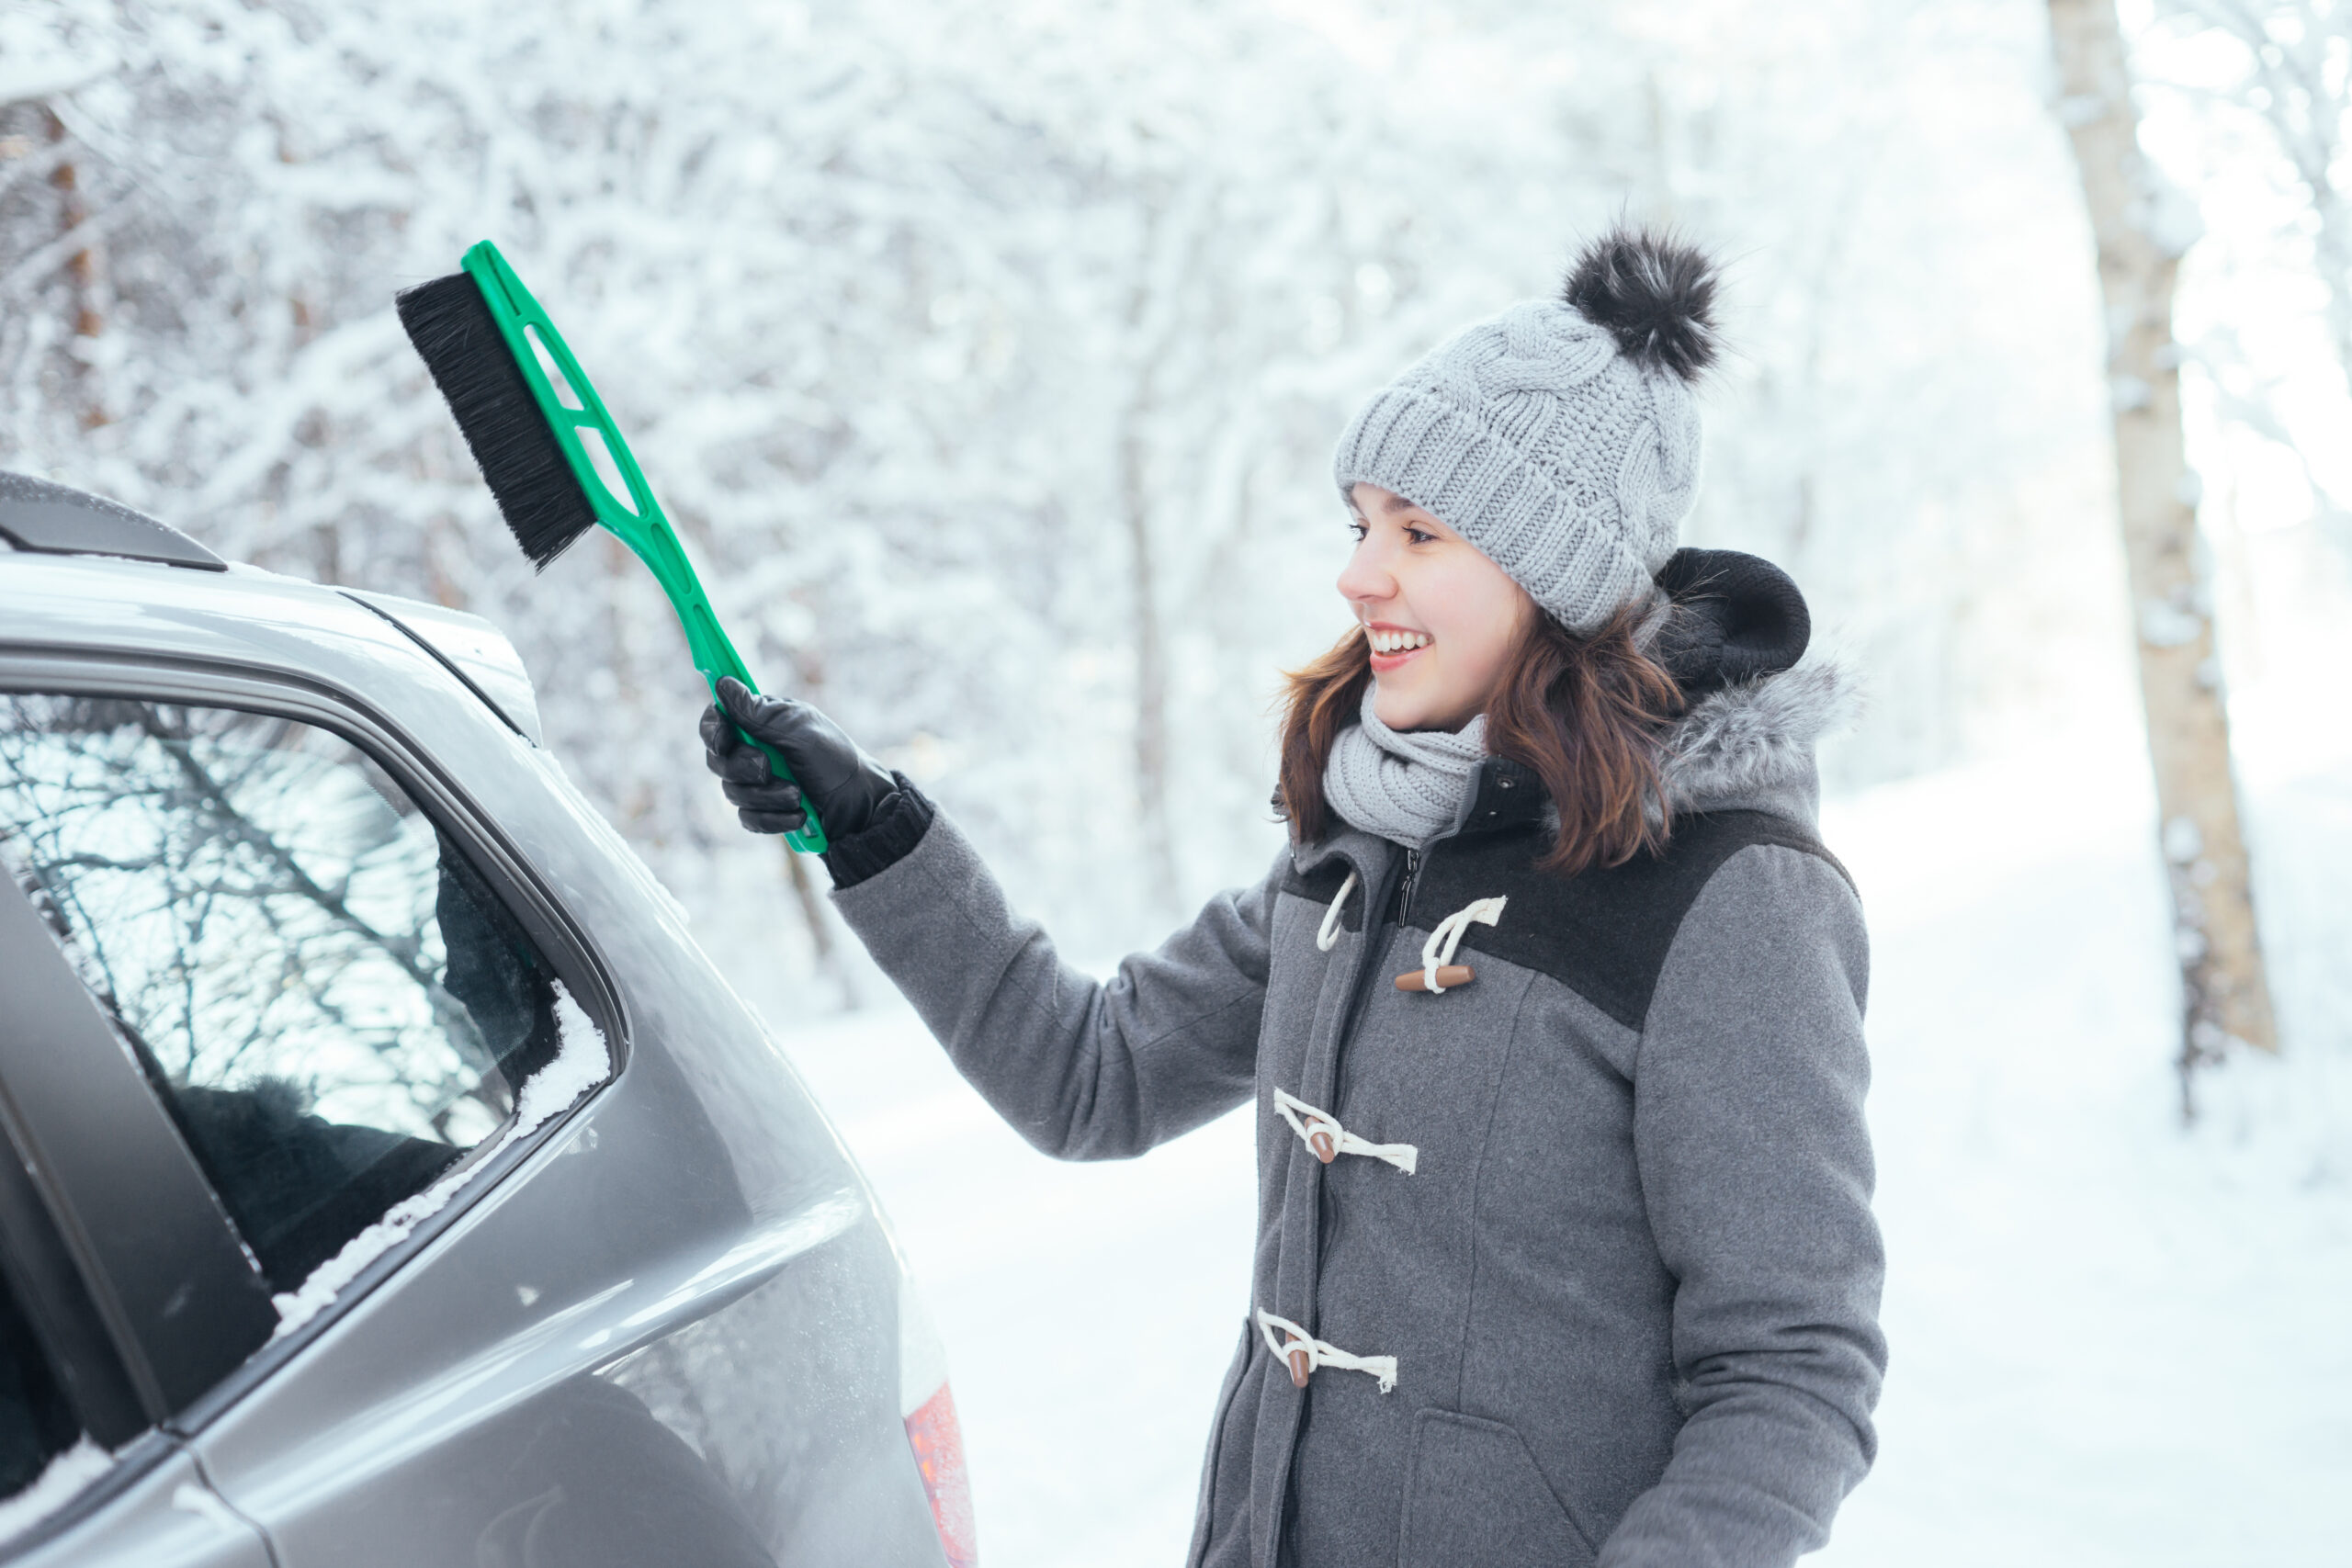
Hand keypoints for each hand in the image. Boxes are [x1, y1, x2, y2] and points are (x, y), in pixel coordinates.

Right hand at [701, 677, 898, 837]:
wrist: (860, 804)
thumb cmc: (834, 758)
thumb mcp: (798, 730)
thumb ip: (758, 712)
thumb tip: (723, 684)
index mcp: (761, 722)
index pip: (718, 720)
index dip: (712, 729)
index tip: (722, 739)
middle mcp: (754, 750)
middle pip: (718, 759)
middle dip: (742, 767)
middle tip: (768, 768)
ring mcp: (757, 782)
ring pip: (732, 792)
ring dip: (767, 795)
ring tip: (797, 794)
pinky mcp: (764, 811)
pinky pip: (748, 818)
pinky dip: (774, 818)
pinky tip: (799, 814)